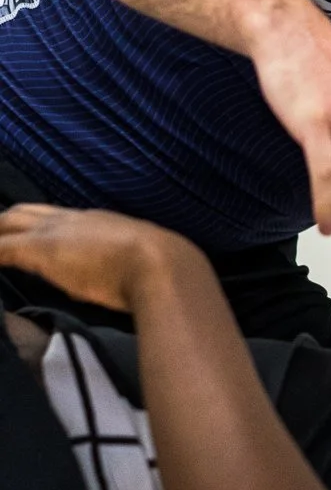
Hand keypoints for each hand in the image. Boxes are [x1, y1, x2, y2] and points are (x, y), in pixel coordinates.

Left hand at [0, 204, 191, 313]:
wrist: (156, 264)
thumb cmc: (153, 267)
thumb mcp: (128, 260)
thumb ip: (112, 261)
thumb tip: (111, 277)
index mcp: (91, 220)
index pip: (49, 215)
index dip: (28, 223)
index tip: (14, 236)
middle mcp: (69, 218)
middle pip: (23, 211)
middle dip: (3, 223)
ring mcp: (54, 231)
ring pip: (10, 221)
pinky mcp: (40, 248)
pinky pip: (2, 248)